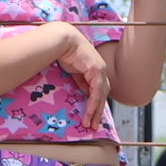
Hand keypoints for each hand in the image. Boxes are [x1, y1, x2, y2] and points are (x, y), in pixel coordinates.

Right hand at [55, 22, 113, 136]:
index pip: (99, 90)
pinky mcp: (97, 70)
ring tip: (90, 123)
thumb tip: (85, 95)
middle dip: (98, 111)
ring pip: (101, 95)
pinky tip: (89, 112)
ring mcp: (100, 70)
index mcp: (96, 70)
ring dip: (95, 110)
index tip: (91, 117)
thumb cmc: (65, 52)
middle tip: (93, 125)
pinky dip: (93, 103)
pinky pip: (96, 91)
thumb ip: (82, 83)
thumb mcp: (74, 72)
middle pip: (103, 95)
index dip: (96, 104)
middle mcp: (101, 70)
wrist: (63, 40)